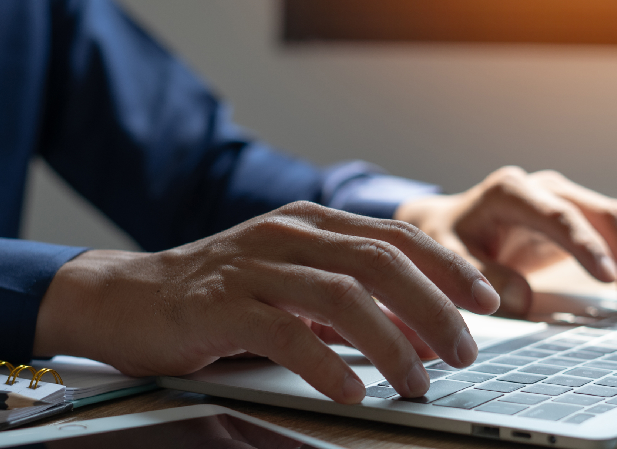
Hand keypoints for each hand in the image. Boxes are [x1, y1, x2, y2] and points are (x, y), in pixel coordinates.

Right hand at [33, 201, 499, 403]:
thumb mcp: (289, 286)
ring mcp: (253, 266)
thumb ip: (347, 301)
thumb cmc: (217, 296)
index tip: (488, 301)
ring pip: (341, 296)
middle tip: (465, 353)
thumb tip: (418, 333)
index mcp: (309, 223)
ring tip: (418, 383)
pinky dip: (327, 366)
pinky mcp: (222, 306)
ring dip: (391, 344)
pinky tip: (352, 393)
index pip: (394, 236)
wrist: (128, 297)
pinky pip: (287, 333)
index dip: (447, 268)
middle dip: (434, 308)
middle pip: (380, 262)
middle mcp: (286, 234)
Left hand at [395, 166, 616, 315]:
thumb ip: (478, 276)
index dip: (586, 245)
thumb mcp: (446, 260)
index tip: (608, 279)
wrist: (449, 226)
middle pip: (604, 213)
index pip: (558, 215)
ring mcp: (567, 197)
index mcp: (509, 191)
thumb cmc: (447, 242)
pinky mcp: (582, 216)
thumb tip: (522, 301)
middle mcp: (545, 186)